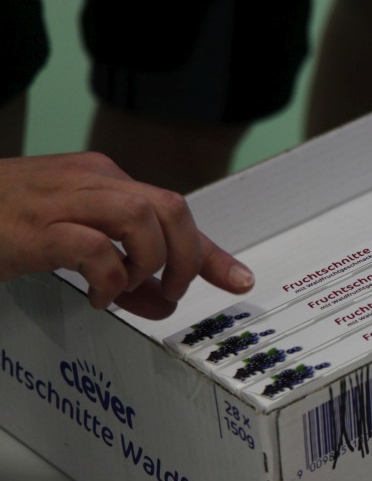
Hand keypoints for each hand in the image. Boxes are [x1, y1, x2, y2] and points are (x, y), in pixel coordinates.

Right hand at [0, 153, 254, 319]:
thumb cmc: (7, 220)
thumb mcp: (75, 238)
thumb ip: (123, 268)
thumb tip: (162, 303)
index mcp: (105, 177)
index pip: (175, 210)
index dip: (211, 251)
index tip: (239, 280)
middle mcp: (91, 180)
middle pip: (170, 209)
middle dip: (186, 259)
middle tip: (169, 293)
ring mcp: (63, 201)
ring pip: (141, 219)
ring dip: (148, 265)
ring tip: (127, 289)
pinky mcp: (35, 229)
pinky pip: (95, 249)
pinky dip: (108, 280)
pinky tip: (95, 297)